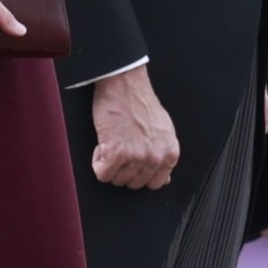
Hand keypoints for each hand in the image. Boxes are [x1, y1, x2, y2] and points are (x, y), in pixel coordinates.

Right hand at [89, 67, 180, 188]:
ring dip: (110, 164)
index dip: (141, 174)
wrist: (124, 83)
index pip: (156, 183)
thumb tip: (164, 178)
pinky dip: (98, 162)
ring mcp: (136, 157)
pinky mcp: (116, 154)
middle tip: (121, 148)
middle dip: (124, 169)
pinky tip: (103, 145)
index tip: (134, 163)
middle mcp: (155, 157)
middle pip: (134, 183)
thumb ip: (163, 154)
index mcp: (169, 153)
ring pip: (117, 180)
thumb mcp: (163, 129)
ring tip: (113, 142)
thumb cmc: (140, 101)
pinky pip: (102, 174)